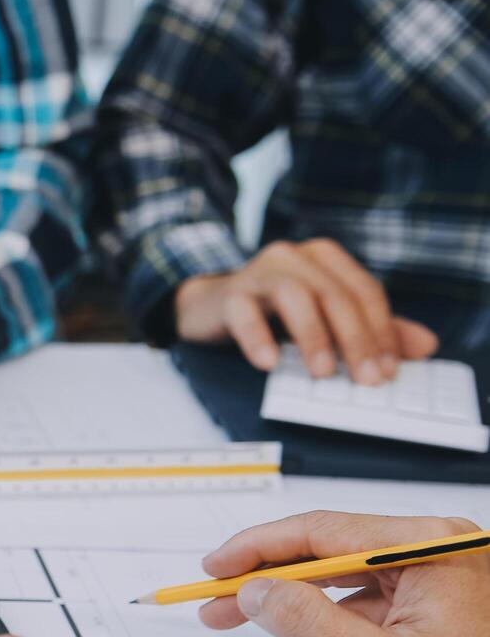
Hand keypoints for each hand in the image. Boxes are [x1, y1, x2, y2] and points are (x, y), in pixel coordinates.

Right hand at [175, 239, 438, 383]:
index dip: (381, 332)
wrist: (209, 306)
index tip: (387, 371)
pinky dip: (259, 338)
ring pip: (297, 296)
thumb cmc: (272, 314)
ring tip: (323, 373)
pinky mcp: (229, 293)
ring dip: (314, 337)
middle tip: (366, 380)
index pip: (364, 292)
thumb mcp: (325, 320)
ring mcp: (261, 271)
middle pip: (336, 295)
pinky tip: (268, 363)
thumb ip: (372, 331)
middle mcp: (297, 257)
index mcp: (326, 259)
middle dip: (356, 340)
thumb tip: (426, 346)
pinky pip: (245, 313)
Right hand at [199, 512, 489, 636]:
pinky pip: (365, 589)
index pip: (318, 531)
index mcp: (424, 546)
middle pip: (325, 547)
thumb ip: (308, 621)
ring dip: (290, 591)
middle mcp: (432, 544)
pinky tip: (297, 624)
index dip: (256, 549)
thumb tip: (256, 592)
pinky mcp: (434, 593)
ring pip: (341, 569)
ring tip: (239, 614)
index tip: (215, 568)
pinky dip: (325, 606)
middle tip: (214, 597)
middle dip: (264, 574)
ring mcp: (435, 568)